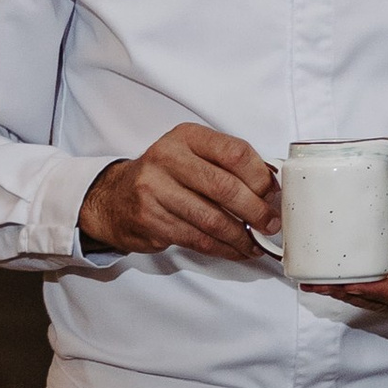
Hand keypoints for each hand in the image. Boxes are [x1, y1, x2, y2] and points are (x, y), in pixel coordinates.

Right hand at [79, 123, 280, 262]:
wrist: (114, 198)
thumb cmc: (165, 176)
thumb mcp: (192, 155)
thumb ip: (227, 165)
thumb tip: (272, 189)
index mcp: (186, 137)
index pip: (235, 153)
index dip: (261, 177)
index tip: (273, 194)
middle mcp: (168, 158)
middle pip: (225, 188)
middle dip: (256, 211)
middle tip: (271, 224)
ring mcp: (155, 190)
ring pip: (211, 219)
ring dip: (241, 236)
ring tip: (256, 243)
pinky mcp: (151, 220)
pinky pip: (197, 239)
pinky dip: (223, 248)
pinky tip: (236, 250)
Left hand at [320, 207, 387, 324]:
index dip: (377, 291)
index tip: (350, 284)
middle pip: (380, 302)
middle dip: (347, 293)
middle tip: (315, 281)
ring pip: (372, 299)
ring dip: (342, 291)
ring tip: (310, 280)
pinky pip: (373, 290)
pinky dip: (351, 285)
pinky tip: (328, 275)